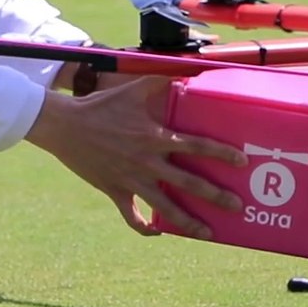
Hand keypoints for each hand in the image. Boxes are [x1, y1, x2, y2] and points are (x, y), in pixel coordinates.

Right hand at [25, 77, 246, 239]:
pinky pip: (131, 216)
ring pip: (165, 208)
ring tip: (208, 233)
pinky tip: (158, 232)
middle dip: (216, 196)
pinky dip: (144, 227)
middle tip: (237, 206)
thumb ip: (160, 81)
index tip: (240, 161)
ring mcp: (131, 180)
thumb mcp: (132, 90)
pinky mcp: (115, 191)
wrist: (66, 126)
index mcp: (154, 137)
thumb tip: (184, 73)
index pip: (196, 145)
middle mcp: (147, 161)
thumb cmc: (101, 105)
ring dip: (188, 222)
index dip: (221, 153)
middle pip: (188, 183)